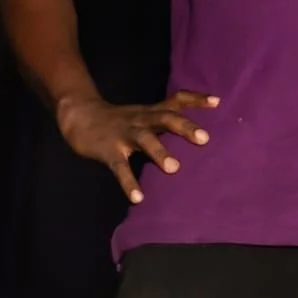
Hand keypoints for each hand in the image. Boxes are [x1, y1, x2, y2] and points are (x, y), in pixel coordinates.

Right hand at [57, 89, 219, 203]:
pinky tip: (138, 197)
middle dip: (184, 127)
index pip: (176, 100)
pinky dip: (129, 182)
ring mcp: (124, 135)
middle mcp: (141, 120)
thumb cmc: (120, 120)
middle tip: (204, 138)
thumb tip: (195, 125)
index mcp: (151, 112)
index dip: (196, 100)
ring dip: (159, 152)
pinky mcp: (108, 151)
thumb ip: (166, 117)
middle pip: (165, 118)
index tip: (217, 102)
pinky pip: (120, 168)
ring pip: (144, 140)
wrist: (80, 116)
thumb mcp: (144, 115)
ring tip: (174, 169)